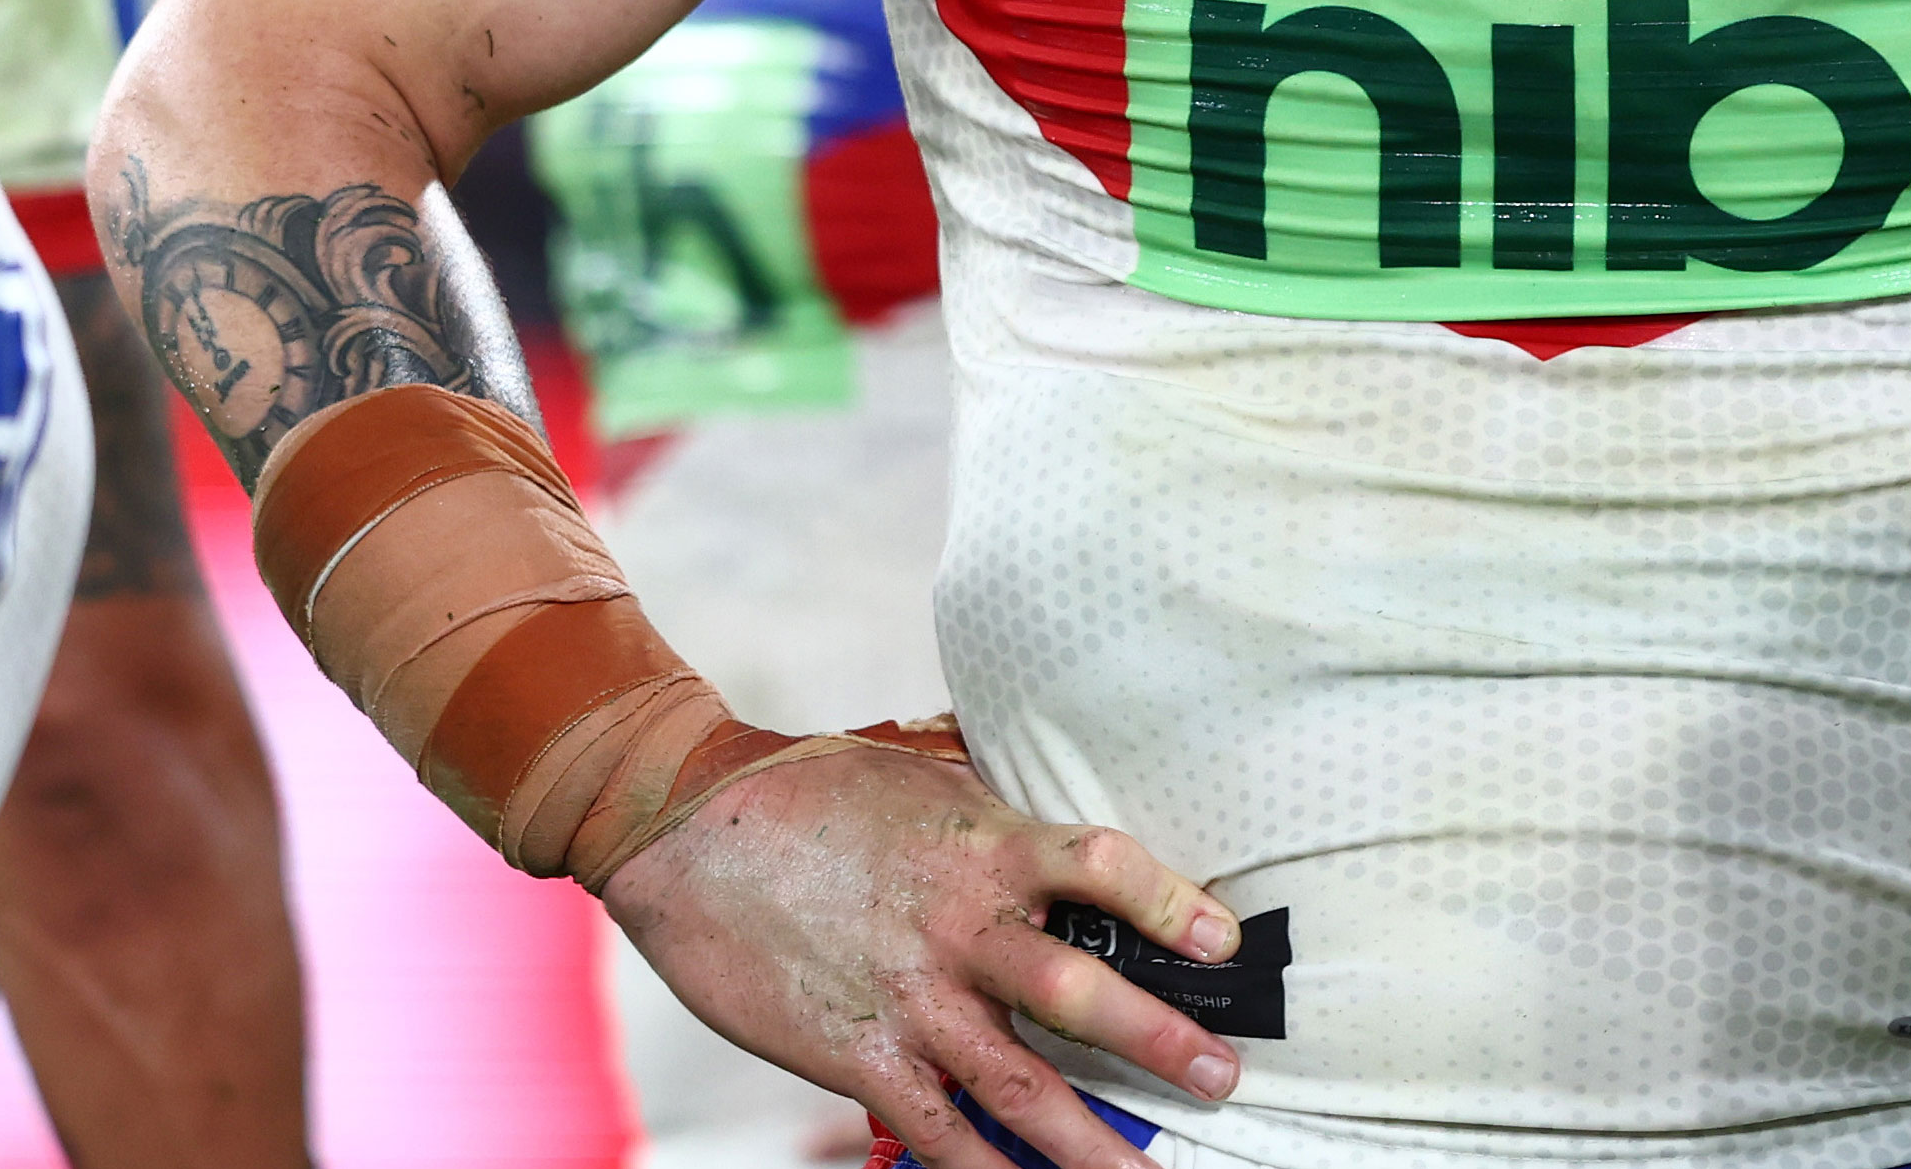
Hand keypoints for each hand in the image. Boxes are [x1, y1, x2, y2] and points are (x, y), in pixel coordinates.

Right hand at [599, 738, 1241, 1168]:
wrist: (685, 829)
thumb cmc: (806, 792)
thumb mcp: (920, 778)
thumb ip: (993, 814)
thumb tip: (1056, 831)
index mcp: (984, 845)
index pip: (1103, 868)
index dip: (1170, 904)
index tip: (1224, 942)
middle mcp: (961, 926)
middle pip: (1082, 993)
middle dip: (1162, 1041)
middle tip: (1222, 1076)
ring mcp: (913, 999)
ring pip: (1025, 1085)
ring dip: (1095, 1141)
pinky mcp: (860, 1055)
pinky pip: (942, 1131)